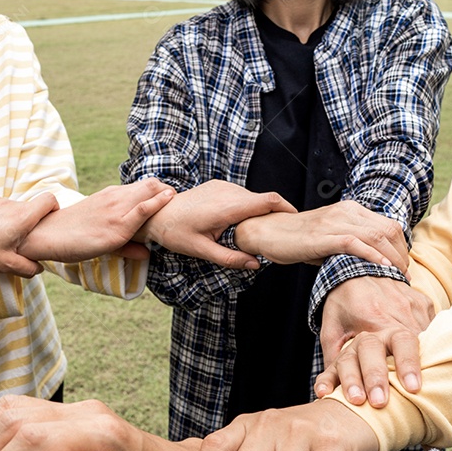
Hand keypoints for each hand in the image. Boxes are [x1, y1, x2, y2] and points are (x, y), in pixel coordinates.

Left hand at [0, 195, 58, 276]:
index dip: (54, 209)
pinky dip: (1, 219)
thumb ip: (28, 267)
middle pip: (32, 207)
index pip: (49, 200)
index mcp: (21, 217)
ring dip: (15, 222)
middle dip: (32, 223)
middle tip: (22, 242)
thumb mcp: (6, 265)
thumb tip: (39, 268)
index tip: (48, 223)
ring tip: (2, 241)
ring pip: (16, 209)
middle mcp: (11, 204)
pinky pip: (1, 209)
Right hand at [17, 179, 174, 262]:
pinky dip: (158, 203)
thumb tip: (147, 254)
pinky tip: (170, 199)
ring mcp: (116, 211)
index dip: (160, 191)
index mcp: (110, 196)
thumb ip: (127, 245)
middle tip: (179, 203)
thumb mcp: (101, 237)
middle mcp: (114, 198)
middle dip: (168, 191)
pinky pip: (142, 210)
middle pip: (150, 184)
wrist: (46, 235)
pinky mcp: (116, 227)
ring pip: (149, 191)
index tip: (172, 200)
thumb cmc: (70, 237)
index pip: (143, 186)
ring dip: (167, 195)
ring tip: (179, 202)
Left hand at [138, 180, 297, 268]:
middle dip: (272, 214)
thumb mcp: (202, 251)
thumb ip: (230, 258)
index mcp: (226, 207)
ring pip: (251, 197)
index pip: (267, 201)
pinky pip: (240, 194)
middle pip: (262, 200)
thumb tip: (255, 265)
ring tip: (258, 231)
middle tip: (278, 233)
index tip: (295, 219)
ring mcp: (222, 186)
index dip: (286, 208)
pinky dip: (246, 206)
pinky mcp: (218, 185)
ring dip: (257, 211)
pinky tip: (240, 222)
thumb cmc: (176, 233)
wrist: (156, 214)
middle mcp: (226, 192)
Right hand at [234, 200, 408, 270]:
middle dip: (401, 254)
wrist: (267, 231)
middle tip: (403, 275)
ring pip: (376, 236)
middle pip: (389, 230)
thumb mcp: (329, 236)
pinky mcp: (322, 236)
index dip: (402, 246)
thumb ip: (349, 243)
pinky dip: (371, 255)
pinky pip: (354, 243)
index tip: (402, 266)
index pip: (389, 225)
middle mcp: (346, 212)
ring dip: (392, 258)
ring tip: (397, 275)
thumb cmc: (297, 238)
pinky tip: (381, 267)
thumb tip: (369, 263)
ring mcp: (334, 223)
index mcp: (350, 209)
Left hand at [315, 276, 435, 406]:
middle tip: (410, 393)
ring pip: (425, 337)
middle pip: (406, 342)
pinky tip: (431, 363)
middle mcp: (394, 311)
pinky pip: (432, 329)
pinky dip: (430, 347)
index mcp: (369, 317)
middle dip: (408, 368)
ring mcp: (413, 305)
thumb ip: (333, 358)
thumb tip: (329, 393)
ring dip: (423, 361)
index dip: (379, 372)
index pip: (377, 347)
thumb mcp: (331, 328)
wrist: (358, 268)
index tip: (383, 395)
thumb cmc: (342, 303)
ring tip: (428, 385)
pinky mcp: (424, 303)